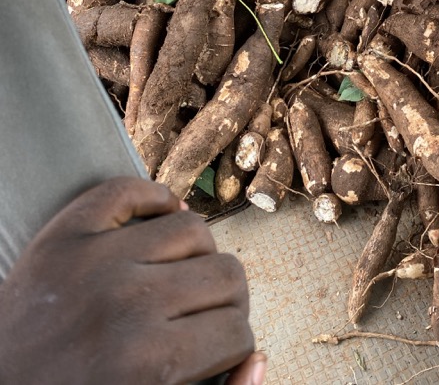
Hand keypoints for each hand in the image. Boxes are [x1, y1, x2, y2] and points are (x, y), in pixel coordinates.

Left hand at [0, 177, 260, 384]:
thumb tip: (260, 357)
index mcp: (149, 362)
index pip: (236, 332)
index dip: (233, 345)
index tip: (215, 351)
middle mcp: (127, 302)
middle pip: (227, 275)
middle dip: (224, 301)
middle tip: (202, 314)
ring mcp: (93, 258)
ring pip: (193, 228)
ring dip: (195, 255)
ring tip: (177, 277)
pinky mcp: (64, 233)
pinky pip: (129, 189)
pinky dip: (154, 198)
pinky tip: (158, 222)